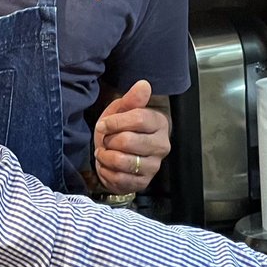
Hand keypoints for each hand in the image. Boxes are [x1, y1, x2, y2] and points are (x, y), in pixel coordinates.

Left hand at [92, 80, 170, 194]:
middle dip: (109, 140)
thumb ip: (132, 99)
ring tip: (105, 152)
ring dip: (105, 156)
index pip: (138, 119)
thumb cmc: (120, 130)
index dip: (115, 122)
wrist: (117, 155)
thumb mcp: (122, 111)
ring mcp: (154, 166)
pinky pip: (119, 178)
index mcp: (160, 123)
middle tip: (106, 140)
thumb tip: (144, 84)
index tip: (104, 124)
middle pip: (128, 141)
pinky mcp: (143, 182)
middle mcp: (162, 145)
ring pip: (122, 161)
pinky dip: (106, 171)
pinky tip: (107, 166)